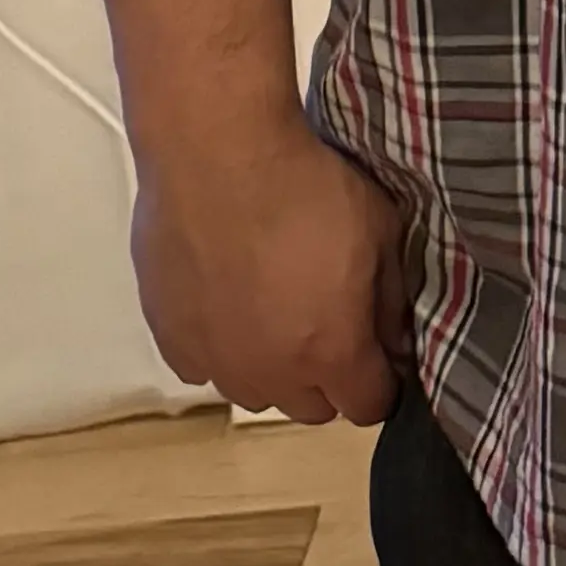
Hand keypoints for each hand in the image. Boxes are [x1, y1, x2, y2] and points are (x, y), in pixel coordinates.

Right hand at [128, 111, 415, 426]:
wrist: (216, 156)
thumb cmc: (308, 188)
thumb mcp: (381, 233)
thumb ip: (393, 299)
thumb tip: (396, 339)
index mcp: (331, 354)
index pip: (369, 406)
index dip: (382, 383)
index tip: (380, 355)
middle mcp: (271, 374)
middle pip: (312, 409)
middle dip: (329, 380)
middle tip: (330, 328)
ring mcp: (214, 361)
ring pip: (255, 393)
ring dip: (272, 370)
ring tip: (275, 315)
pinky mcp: (169, 337)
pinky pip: (203, 367)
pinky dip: (220, 349)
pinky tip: (227, 305)